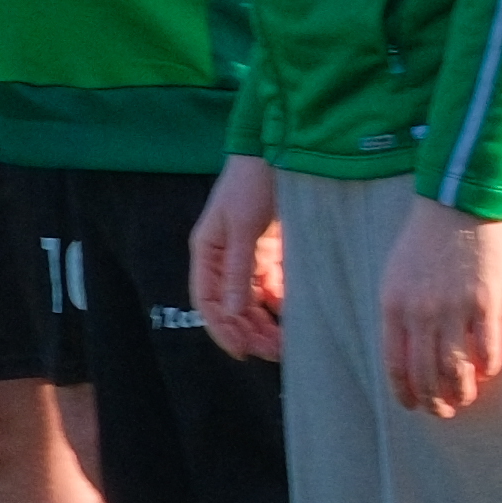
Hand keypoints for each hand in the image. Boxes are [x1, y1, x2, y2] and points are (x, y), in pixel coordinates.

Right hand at [189, 158, 287, 366]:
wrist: (276, 150)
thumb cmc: (251, 183)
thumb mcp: (243, 227)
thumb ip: (238, 271)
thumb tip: (233, 312)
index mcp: (207, 253)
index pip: (208, 302)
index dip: (222, 330)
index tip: (243, 352)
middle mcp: (223, 259)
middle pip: (231, 307)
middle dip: (250, 332)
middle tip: (275, 352)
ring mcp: (246, 256)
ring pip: (252, 301)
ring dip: (265, 323)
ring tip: (287, 341)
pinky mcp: (268, 252)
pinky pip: (271, 286)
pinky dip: (280, 302)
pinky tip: (293, 314)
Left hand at [383, 201, 501, 418]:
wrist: (457, 202)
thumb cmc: (425, 237)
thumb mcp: (396, 275)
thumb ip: (399, 312)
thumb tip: (407, 351)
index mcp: (394, 308)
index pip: (396, 366)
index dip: (406, 393)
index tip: (415, 405)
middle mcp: (420, 313)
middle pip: (426, 375)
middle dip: (435, 402)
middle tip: (445, 410)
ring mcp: (453, 309)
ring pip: (456, 370)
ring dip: (462, 391)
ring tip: (467, 397)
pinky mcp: (485, 301)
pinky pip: (487, 349)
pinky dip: (488, 367)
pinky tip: (489, 370)